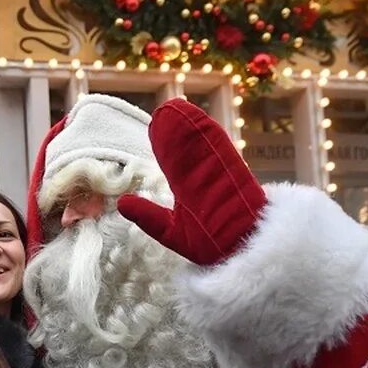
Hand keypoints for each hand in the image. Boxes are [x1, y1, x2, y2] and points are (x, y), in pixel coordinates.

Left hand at [117, 98, 267, 264]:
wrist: (244, 259)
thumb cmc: (212, 247)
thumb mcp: (172, 232)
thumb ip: (148, 217)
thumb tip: (122, 203)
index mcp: (193, 190)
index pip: (176, 163)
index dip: (165, 145)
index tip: (154, 125)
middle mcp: (208, 181)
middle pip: (190, 151)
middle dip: (177, 132)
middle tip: (163, 111)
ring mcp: (223, 179)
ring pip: (205, 149)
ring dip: (191, 128)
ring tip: (175, 108)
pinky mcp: (239, 182)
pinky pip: (226, 158)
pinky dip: (213, 139)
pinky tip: (200, 120)